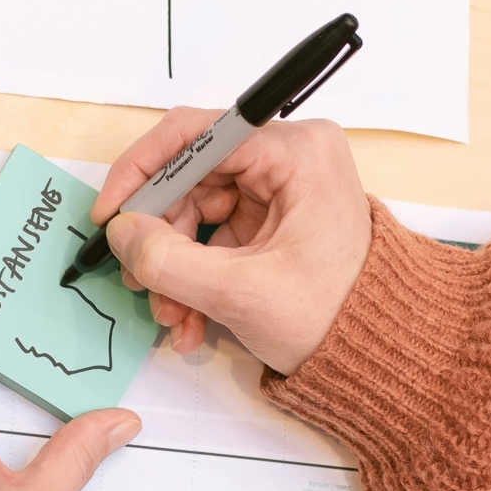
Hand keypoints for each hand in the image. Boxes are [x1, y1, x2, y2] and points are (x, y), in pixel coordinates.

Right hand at [92, 110, 371, 373]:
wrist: (380, 355)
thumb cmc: (337, 320)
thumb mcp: (240, 294)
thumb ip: (168, 262)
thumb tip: (119, 233)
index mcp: (296, 152)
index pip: (196, 134)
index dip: (142, 172)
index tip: (110, 214)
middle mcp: (288, 157)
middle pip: (189, 179)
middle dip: (159, 239)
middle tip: (138, 282)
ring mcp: (279, 189)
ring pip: (194, 213)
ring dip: (172, 269)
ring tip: (172, 316)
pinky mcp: (271, 220)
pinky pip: (211, 237)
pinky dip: (193, 278)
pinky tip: (190, 318)